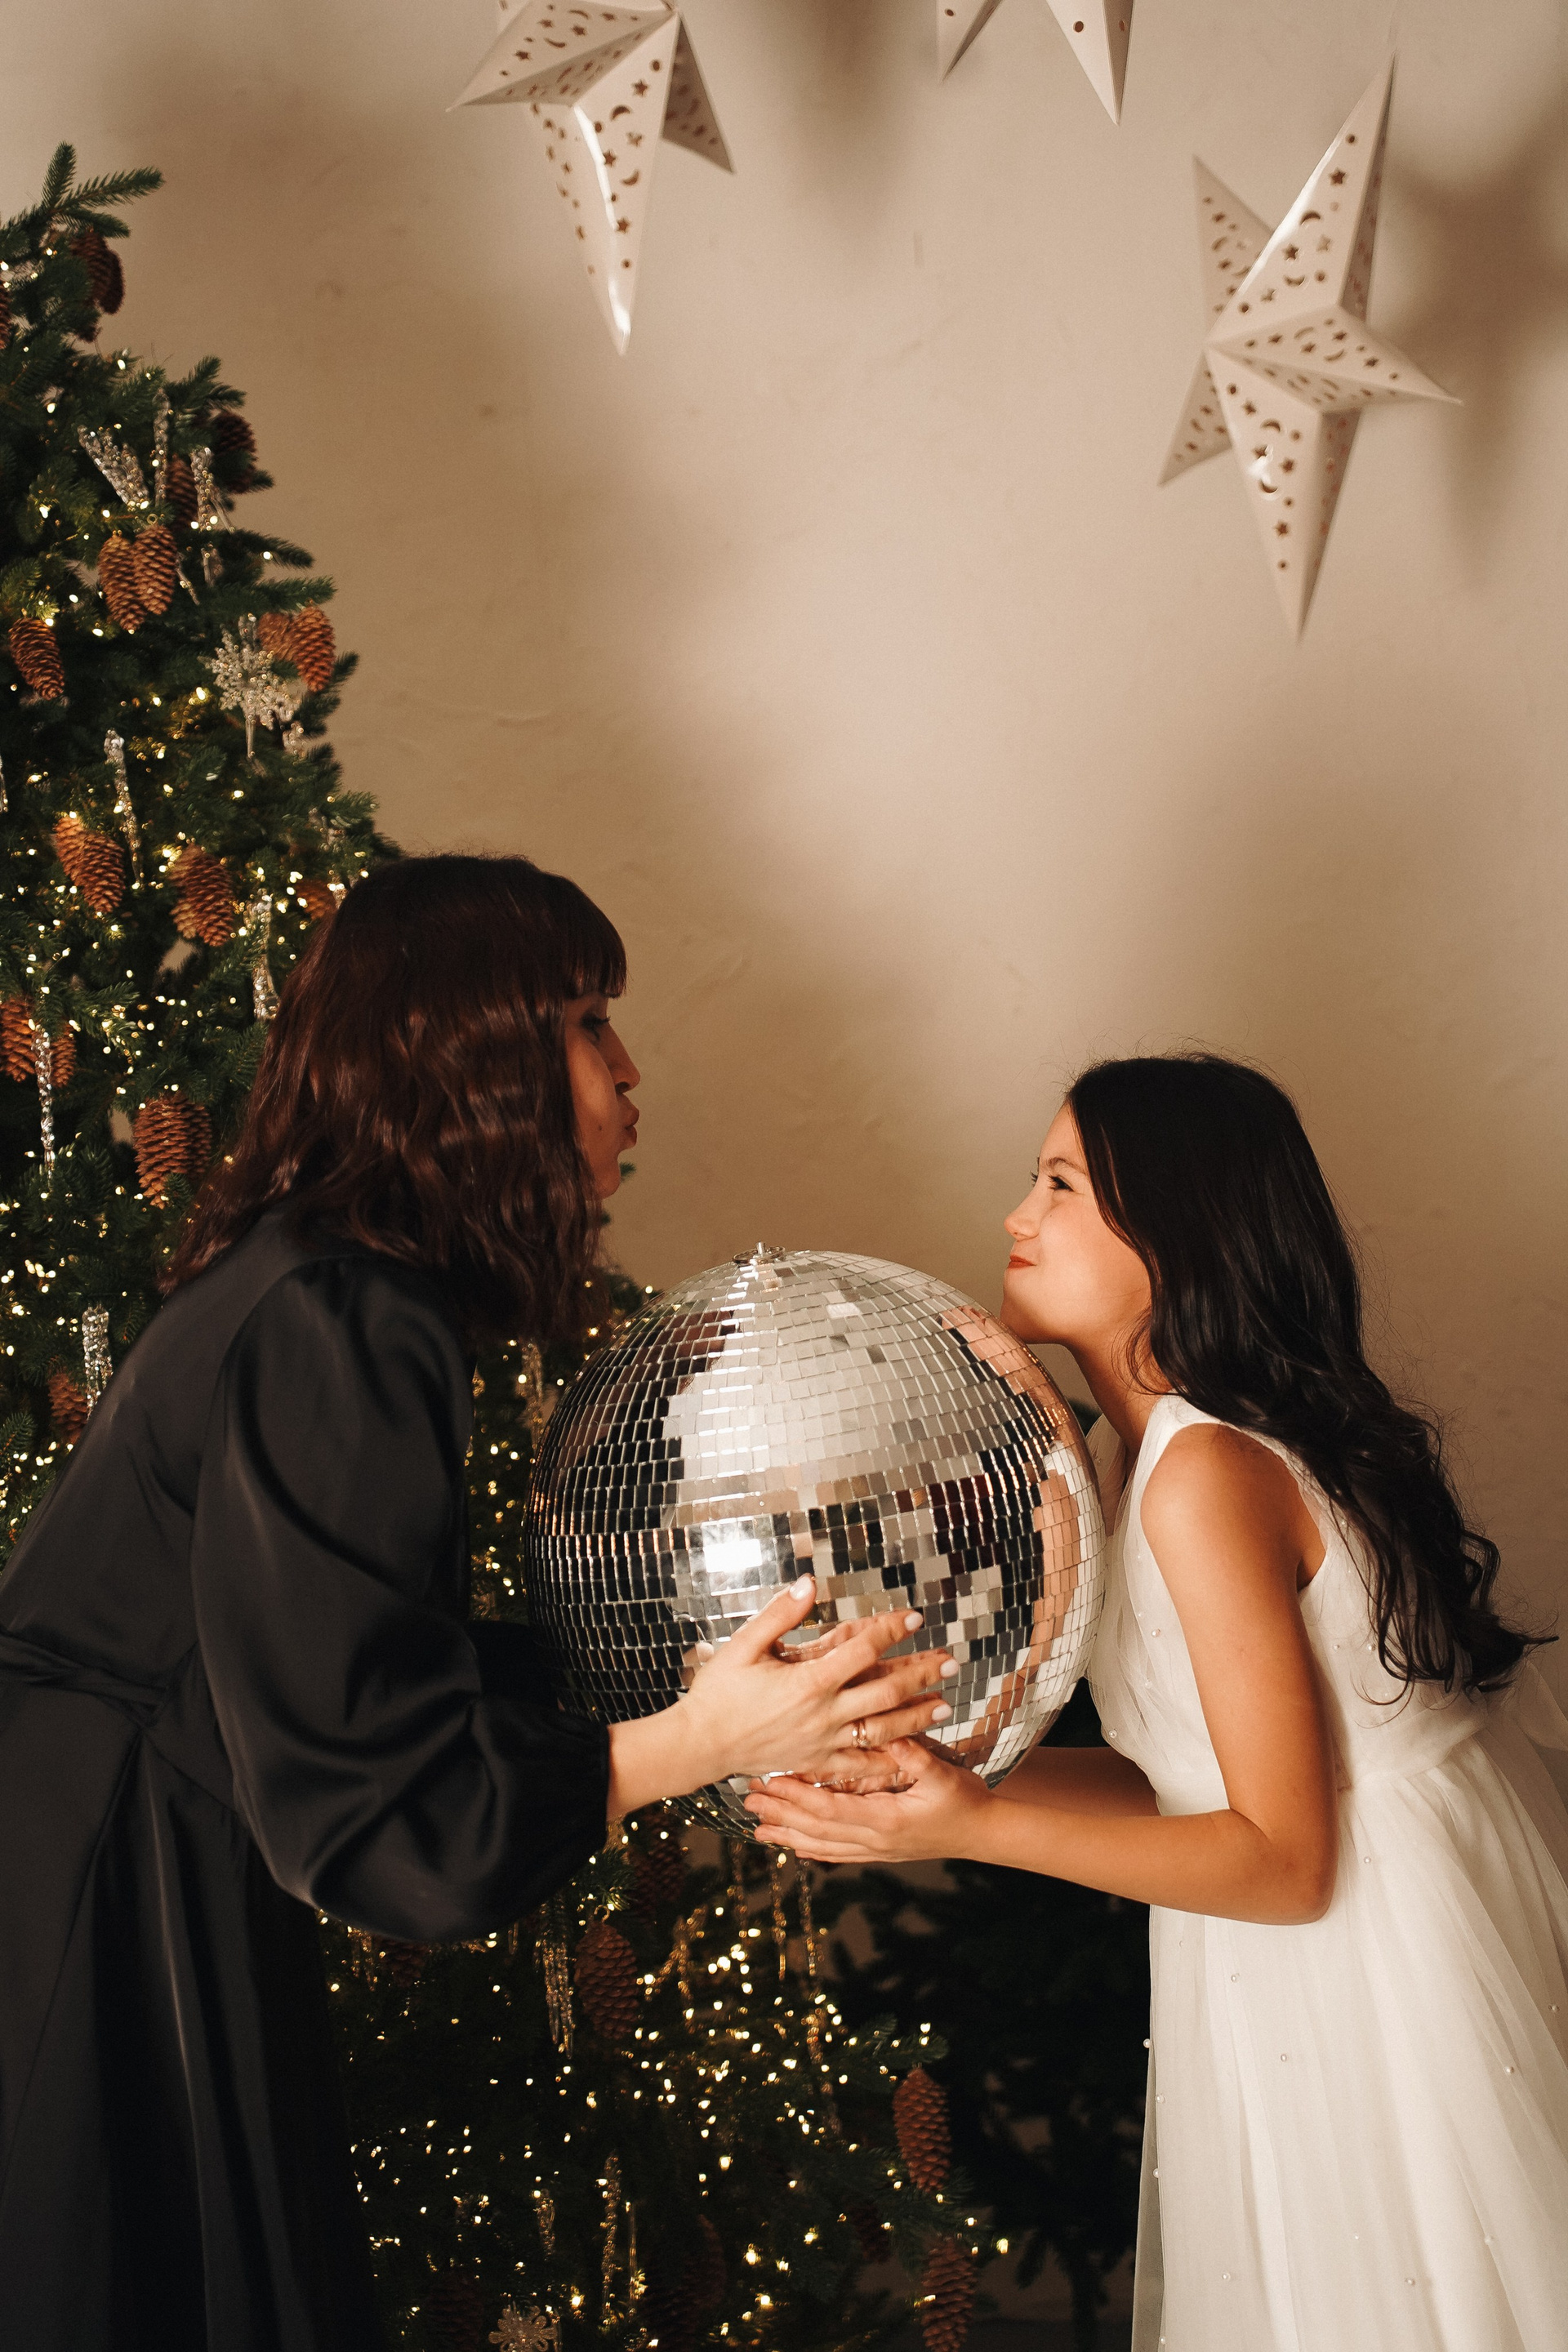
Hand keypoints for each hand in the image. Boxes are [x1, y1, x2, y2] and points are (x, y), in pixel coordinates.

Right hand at [676, 1577, 957, 1785]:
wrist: (700, 1743)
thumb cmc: (719, 1690)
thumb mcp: (744, 1645)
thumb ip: (780, 1614)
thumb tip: (810, 1583)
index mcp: (808, 1680)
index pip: (862, 1649)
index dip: (891, 1630)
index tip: (916, 1616)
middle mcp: (823, 1713)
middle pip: (885, 1691)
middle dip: (921, 1674)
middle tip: (952, 1661)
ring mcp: (822, 1742)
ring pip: (882, 1730)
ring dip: (916, 1716)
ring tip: (945, 1706)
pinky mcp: (816, 1763)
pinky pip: (859, 1766)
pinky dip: (887, 1761)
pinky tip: (909, 1753)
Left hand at [744, 1734, 993, 1864]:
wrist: (984, 1833)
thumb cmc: (966, 1799)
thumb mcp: (943, 1773)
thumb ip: (914, 1755)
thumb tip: (889, 1733)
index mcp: (885, 1819)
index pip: (830, 1808)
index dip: (797, 1797)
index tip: (771, 1782)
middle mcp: (875, 1840)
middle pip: (816, 1829)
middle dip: (781, 1815)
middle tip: (749, 1801)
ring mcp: (876, 1850)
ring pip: (822, 1845)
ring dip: (789, 1834)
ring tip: (758, 1827)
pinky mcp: (881, 1852)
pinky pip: (838, 1853)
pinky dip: (813, 1849)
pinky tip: (795, 1846)